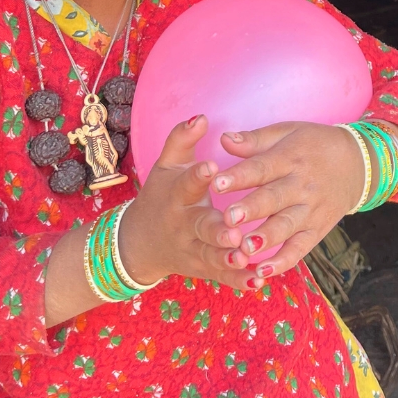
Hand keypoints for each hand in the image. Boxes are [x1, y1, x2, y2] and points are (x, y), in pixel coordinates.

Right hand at [118, 116, 266, 291]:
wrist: (141, 243)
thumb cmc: (162, 195)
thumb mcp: (166, 166)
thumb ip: (182, 140)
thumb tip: (201, 116)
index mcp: (176, 196)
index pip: (186, 184)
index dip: (197, 175)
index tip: (212, 167)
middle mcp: (184, 225)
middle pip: (200, 227)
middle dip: (216, 230)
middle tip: (233, 230)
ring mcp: (194, 250)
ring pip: (212, 256)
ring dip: (228, 259)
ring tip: (245, 257)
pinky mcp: (204, 268)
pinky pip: (222, 276)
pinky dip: (238, 280)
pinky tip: (257, 281)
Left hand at [209, 122, 366, 279]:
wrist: (358, 162)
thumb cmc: (314, 145)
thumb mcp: (288, 132)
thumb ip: (255, 140)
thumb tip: (224, 139)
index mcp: (289, 159)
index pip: (262, 168)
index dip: (239, 176)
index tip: (216, 183)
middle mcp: (300, 186)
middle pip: (273, 199)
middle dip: (251, 209)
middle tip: (229, 218)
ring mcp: (310, 210)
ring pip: (286, 226)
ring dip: (266, 238)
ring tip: (244, 248)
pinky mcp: (317, 230)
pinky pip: (300, 249)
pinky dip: (283, 262)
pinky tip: (262, 272)